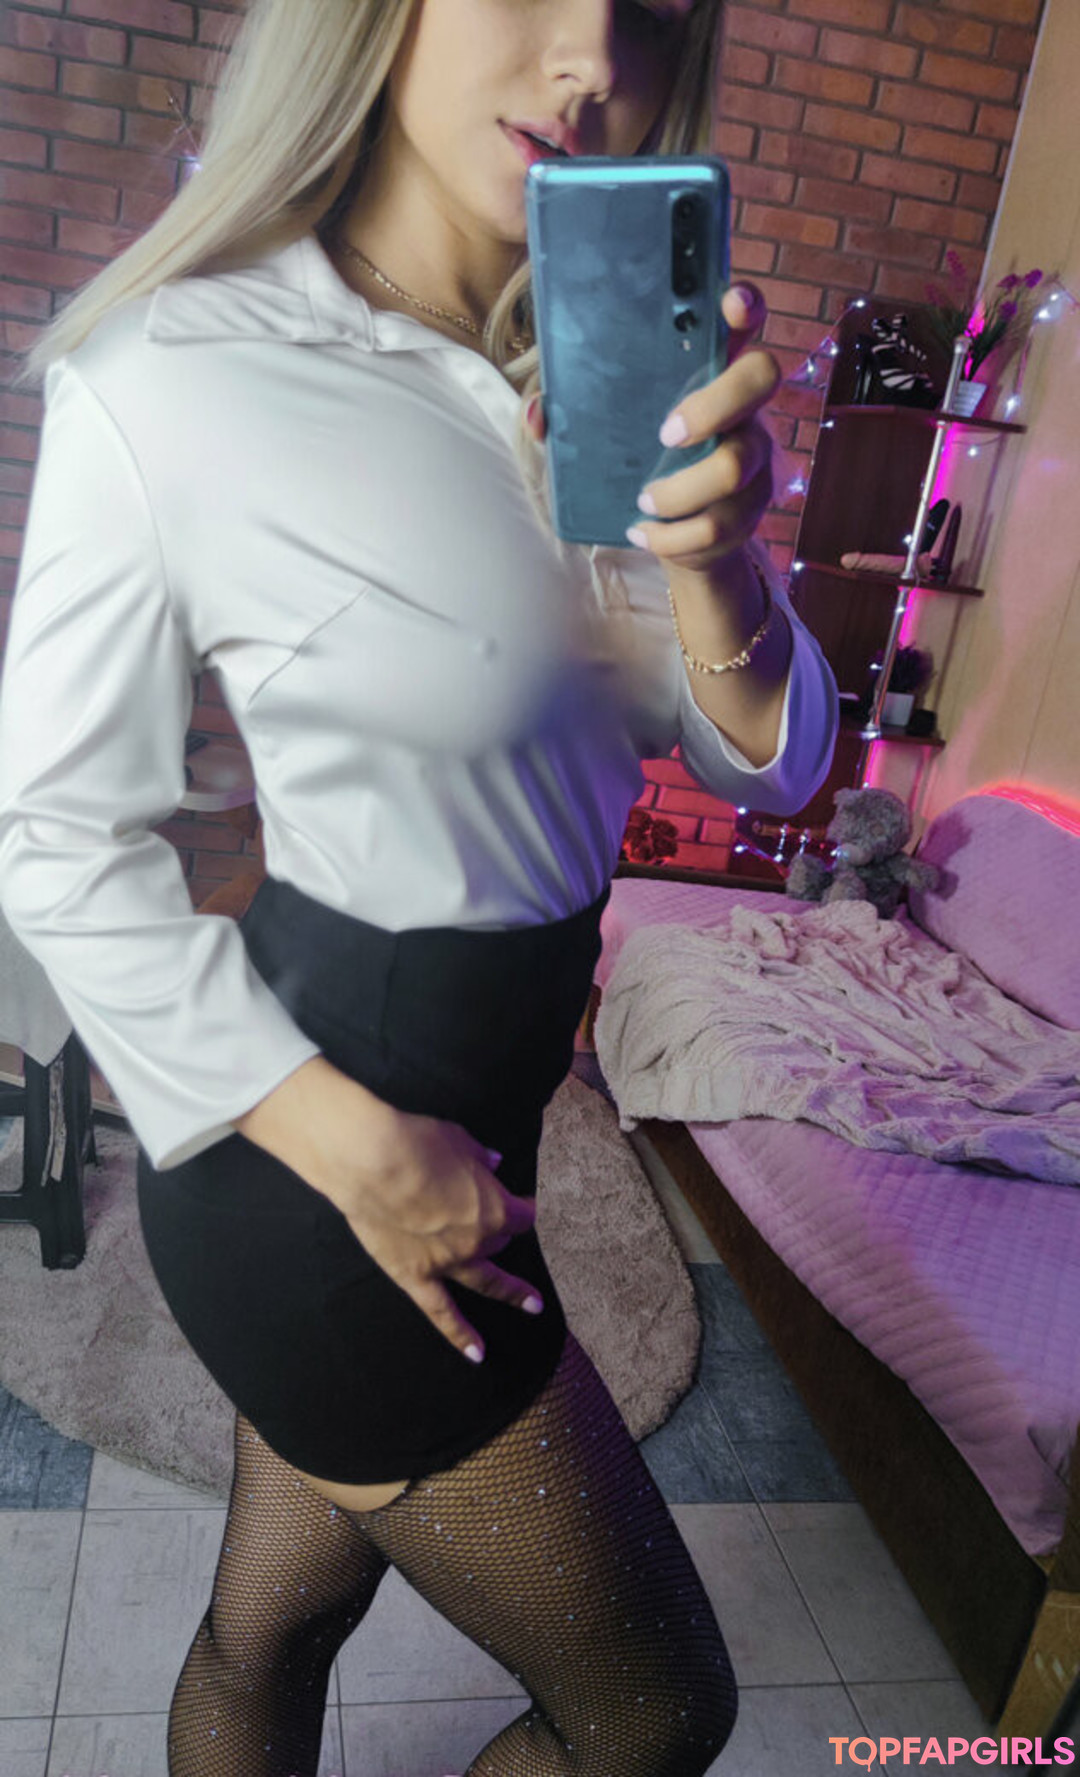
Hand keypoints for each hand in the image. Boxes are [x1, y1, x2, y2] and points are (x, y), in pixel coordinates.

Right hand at [234, 1056, 542, 1363]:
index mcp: (495, 1207)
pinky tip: (478, 1354)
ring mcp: (447, 1263)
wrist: (371, 1161)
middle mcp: (478, 1241)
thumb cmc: (417, 1142)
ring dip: (510, 1290)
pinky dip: (461, 1335)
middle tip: (509, 1230)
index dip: (524, 1206)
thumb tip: (493, 1163)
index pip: (522, 1213)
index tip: (524, 1202)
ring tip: (531, 1303)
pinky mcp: (415, 1277)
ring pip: (486, 1282)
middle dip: (506, 1232)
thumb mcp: (459, 1141)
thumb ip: (480, 1158)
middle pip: (502, 1241)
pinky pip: (441, 1314)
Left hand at [525, 282, 778, 577]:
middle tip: (665, 434)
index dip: (745, 305)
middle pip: (762, 377)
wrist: (673, 535)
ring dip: (680, 491)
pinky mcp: (752, 509)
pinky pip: (719, 525)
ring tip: (643, 502)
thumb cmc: (638, 464)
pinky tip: (646, 534)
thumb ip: (571, 418)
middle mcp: (746, 407)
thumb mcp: (605, 436)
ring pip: (734, 467)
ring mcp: (756, 457)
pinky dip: (674, 537)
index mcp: (711, 371)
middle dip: (713, 404)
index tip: (729, 303)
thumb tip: (537, 415)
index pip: (744, 321)